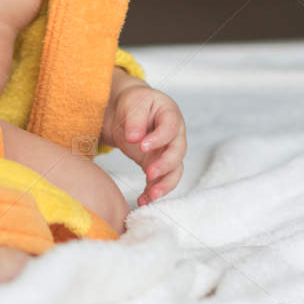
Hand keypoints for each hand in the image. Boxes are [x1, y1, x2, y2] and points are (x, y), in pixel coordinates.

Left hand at [102, 83, 186, 206]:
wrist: (125, 112)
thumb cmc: (133, 103)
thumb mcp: (132, 102)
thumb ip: (135, 119)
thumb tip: (134, 137)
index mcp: (170, 115)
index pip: (171, 128)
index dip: (159, 138)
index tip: (142, 145)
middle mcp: (174, 136)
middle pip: (178, 153)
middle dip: (165, 165)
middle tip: (149, 173)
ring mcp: (168, 152)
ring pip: (174, 171)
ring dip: (164, 185)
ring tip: (151, 196)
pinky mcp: (158, 165)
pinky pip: (161, 181)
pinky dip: (153, 192)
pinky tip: (143, 200)